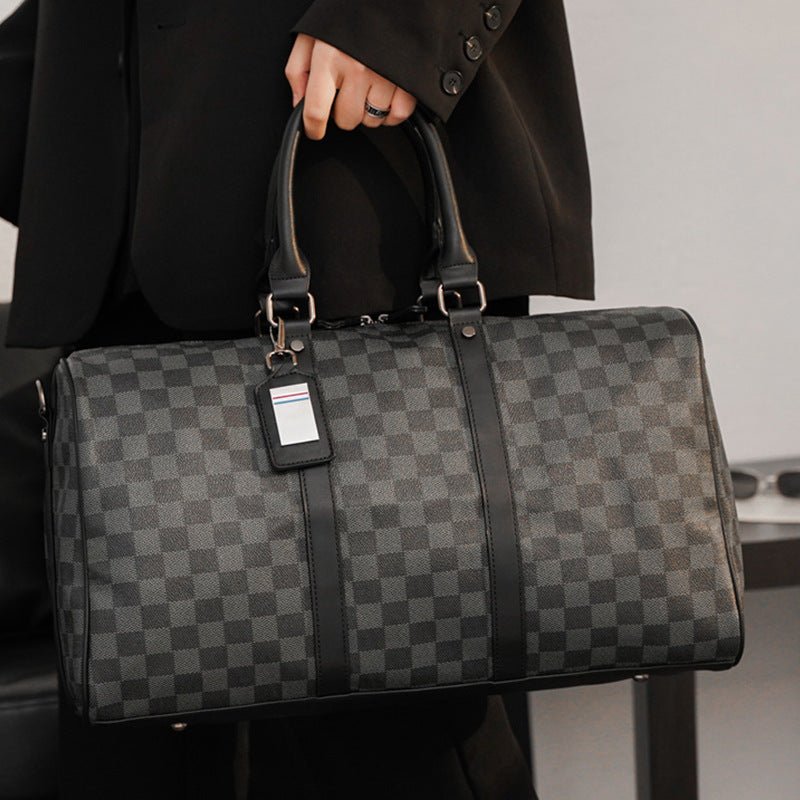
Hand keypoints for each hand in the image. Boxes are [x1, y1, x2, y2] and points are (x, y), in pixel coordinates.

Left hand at [285, 34, 417, 139]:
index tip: (316, 131)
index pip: (316, 110)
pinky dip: (392, 112)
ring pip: (371, 120)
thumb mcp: (313, 33)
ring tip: (369, 86)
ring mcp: (384, 76)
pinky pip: (397, 115)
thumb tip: (298, 102)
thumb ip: (298, 69)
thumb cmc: (349, 13)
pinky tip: (387, 94)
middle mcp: (356, 68)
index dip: (314, 127)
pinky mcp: (407, 82)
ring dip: (368, 110)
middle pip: (346, 120)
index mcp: (329, 57)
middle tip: (348, 90)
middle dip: (344, 111)